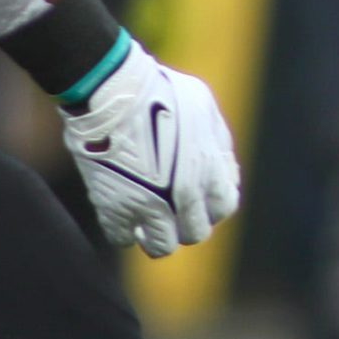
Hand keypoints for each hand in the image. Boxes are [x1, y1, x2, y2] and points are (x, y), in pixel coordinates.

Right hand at [60, 45, 240, 257]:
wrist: (113, 93)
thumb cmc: (161, 92)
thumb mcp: (204, 108)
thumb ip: (217, 144)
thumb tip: (225, 171)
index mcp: (208, 171)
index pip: (223, 208)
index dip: (212, 202)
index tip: (197, 193)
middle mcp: (183, 196)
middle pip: (195, 233)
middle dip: (186, 221)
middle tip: (171, 205)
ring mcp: (147, 206)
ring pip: (161, 247)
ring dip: (157, 235)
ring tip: (147, 217)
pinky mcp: (113, 208)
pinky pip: (122, 238)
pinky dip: (124, 229)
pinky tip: (123, 210)